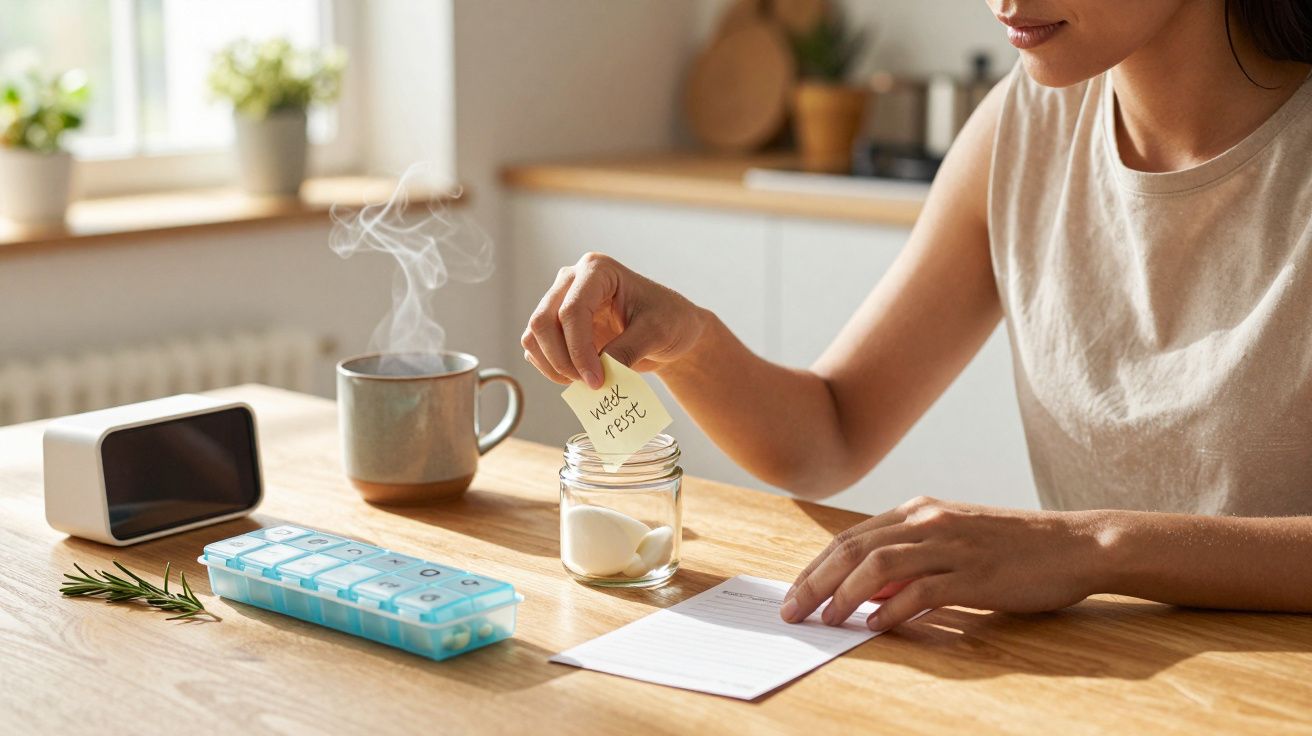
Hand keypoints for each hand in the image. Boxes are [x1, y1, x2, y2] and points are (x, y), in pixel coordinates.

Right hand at [522, 252, 708, 387]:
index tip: (597, 380)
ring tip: (587, 382)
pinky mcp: (557, 326)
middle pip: (543, 321)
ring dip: (554, 366)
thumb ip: (627, 350)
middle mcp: (572, 280)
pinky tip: (579, 377)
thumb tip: (598, 372)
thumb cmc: (670, 320)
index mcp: (598, 270)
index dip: (578, 350)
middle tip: (591, 384)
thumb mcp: (657, 333)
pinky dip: (552, 369)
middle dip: (562, 359)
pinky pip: (537, 349)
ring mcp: (560, 302)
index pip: (572, 310)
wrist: (672, 331)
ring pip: (533, 337)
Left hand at [781, 496, 1104, 630]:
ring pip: (878, 565)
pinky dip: (891, 608)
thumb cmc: (1014, 547)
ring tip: (826, 620)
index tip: (794, 592)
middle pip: (853, 549)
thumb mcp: (954, 539)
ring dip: (843, 595)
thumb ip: (911, 557)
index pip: (851, 538)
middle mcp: (929, 520)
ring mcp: (951, 545)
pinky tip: (875, 625)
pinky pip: (921, 591)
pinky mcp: (974, 574)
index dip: (816, 566)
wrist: (1077, 544)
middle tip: (792, 610)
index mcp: (920, 510)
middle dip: (814, 581)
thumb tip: (864, 588)